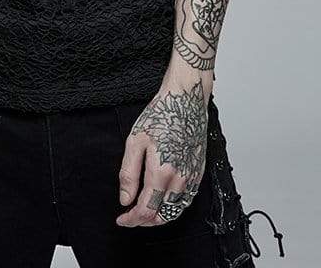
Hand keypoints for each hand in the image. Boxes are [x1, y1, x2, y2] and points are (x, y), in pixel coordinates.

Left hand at [115, 77, 208, 227]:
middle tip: (131, 217)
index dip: (132, 219)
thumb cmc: (161, 115)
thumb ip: (129, 174)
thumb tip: (125, 199)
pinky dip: (174, 207)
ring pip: (177, 211)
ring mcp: (192, 176)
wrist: (185, 99)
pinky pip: (188, 200)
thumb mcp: (135, 141)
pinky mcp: (199, 171)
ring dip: (160, 217)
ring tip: (145, 211)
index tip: (122, 218)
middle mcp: (180, 179)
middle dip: (144, 221)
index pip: (146, 210)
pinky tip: (164, 200)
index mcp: (162, 172)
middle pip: (162, 216)